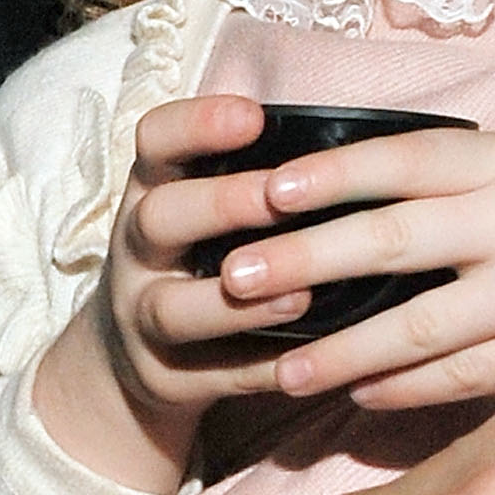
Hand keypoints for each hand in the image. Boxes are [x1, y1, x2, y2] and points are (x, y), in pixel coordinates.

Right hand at [33, 93, 313, 490]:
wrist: (131, 360)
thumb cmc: (197, 261)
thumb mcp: (202, 211)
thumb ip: (256, 181)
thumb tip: (362, 147)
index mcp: (153, 192)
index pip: (153, 140)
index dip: (196, 124)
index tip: (252, 115)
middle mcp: (137, 250)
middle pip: (159, 218)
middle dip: (221, 205)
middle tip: (281, 198)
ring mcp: (141, 317)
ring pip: (174, 308)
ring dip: (239, 304)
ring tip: (301, 295)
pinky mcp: (163, 379)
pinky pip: (210, 377)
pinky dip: (259, 370)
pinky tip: (308, 361)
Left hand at [216, 122, 494, 408]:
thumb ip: (440, 180)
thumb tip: (320, 195)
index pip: (400, 160)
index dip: (328, 176)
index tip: (261, 193)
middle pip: (393, 241)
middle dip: (306, 262)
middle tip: (234, 280)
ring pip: (420, 326)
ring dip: (340, 350)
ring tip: (281, 370)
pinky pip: (461, 378)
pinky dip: (402, 389)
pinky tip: (356, 396)